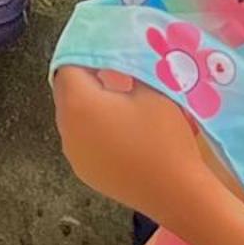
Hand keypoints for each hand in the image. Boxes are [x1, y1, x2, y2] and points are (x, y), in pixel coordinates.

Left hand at [54, 65, 213, 228]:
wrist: (177, 193)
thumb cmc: (165, 138)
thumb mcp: (152, 89)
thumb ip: (128, 66)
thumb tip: (119, 55)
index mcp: (78, 104)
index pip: (69, 65)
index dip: (88, 53)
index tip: (109, 51)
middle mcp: (66, 128)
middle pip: (66, 90)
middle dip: (86, 77)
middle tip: (116, 72)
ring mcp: (73, 153)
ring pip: (72, 115)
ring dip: (89, 104)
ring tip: (121, 102)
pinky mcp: (84, 171)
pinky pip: (80, 138)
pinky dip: (93, 128)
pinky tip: (121, 131)